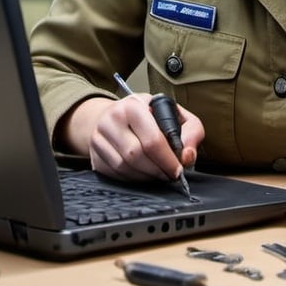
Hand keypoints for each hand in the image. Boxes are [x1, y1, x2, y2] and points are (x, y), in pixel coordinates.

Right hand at [60, 95, 204, 182]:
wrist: (115, 115)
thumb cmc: (149, 115)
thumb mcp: (174, 114)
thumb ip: (191, 131)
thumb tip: (187, 156)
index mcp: (133, 105)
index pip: (152, 139)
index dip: (168, 159)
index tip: (179, 169)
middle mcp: (111, 120)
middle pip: (136, 156)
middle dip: (158, 170)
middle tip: (170, 175)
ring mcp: (99, 138)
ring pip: (125, 168)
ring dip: (147, 177)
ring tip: (159, 174)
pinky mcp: (94, 156)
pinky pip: (115, 175)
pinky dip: (133, 179)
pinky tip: (144, 174)